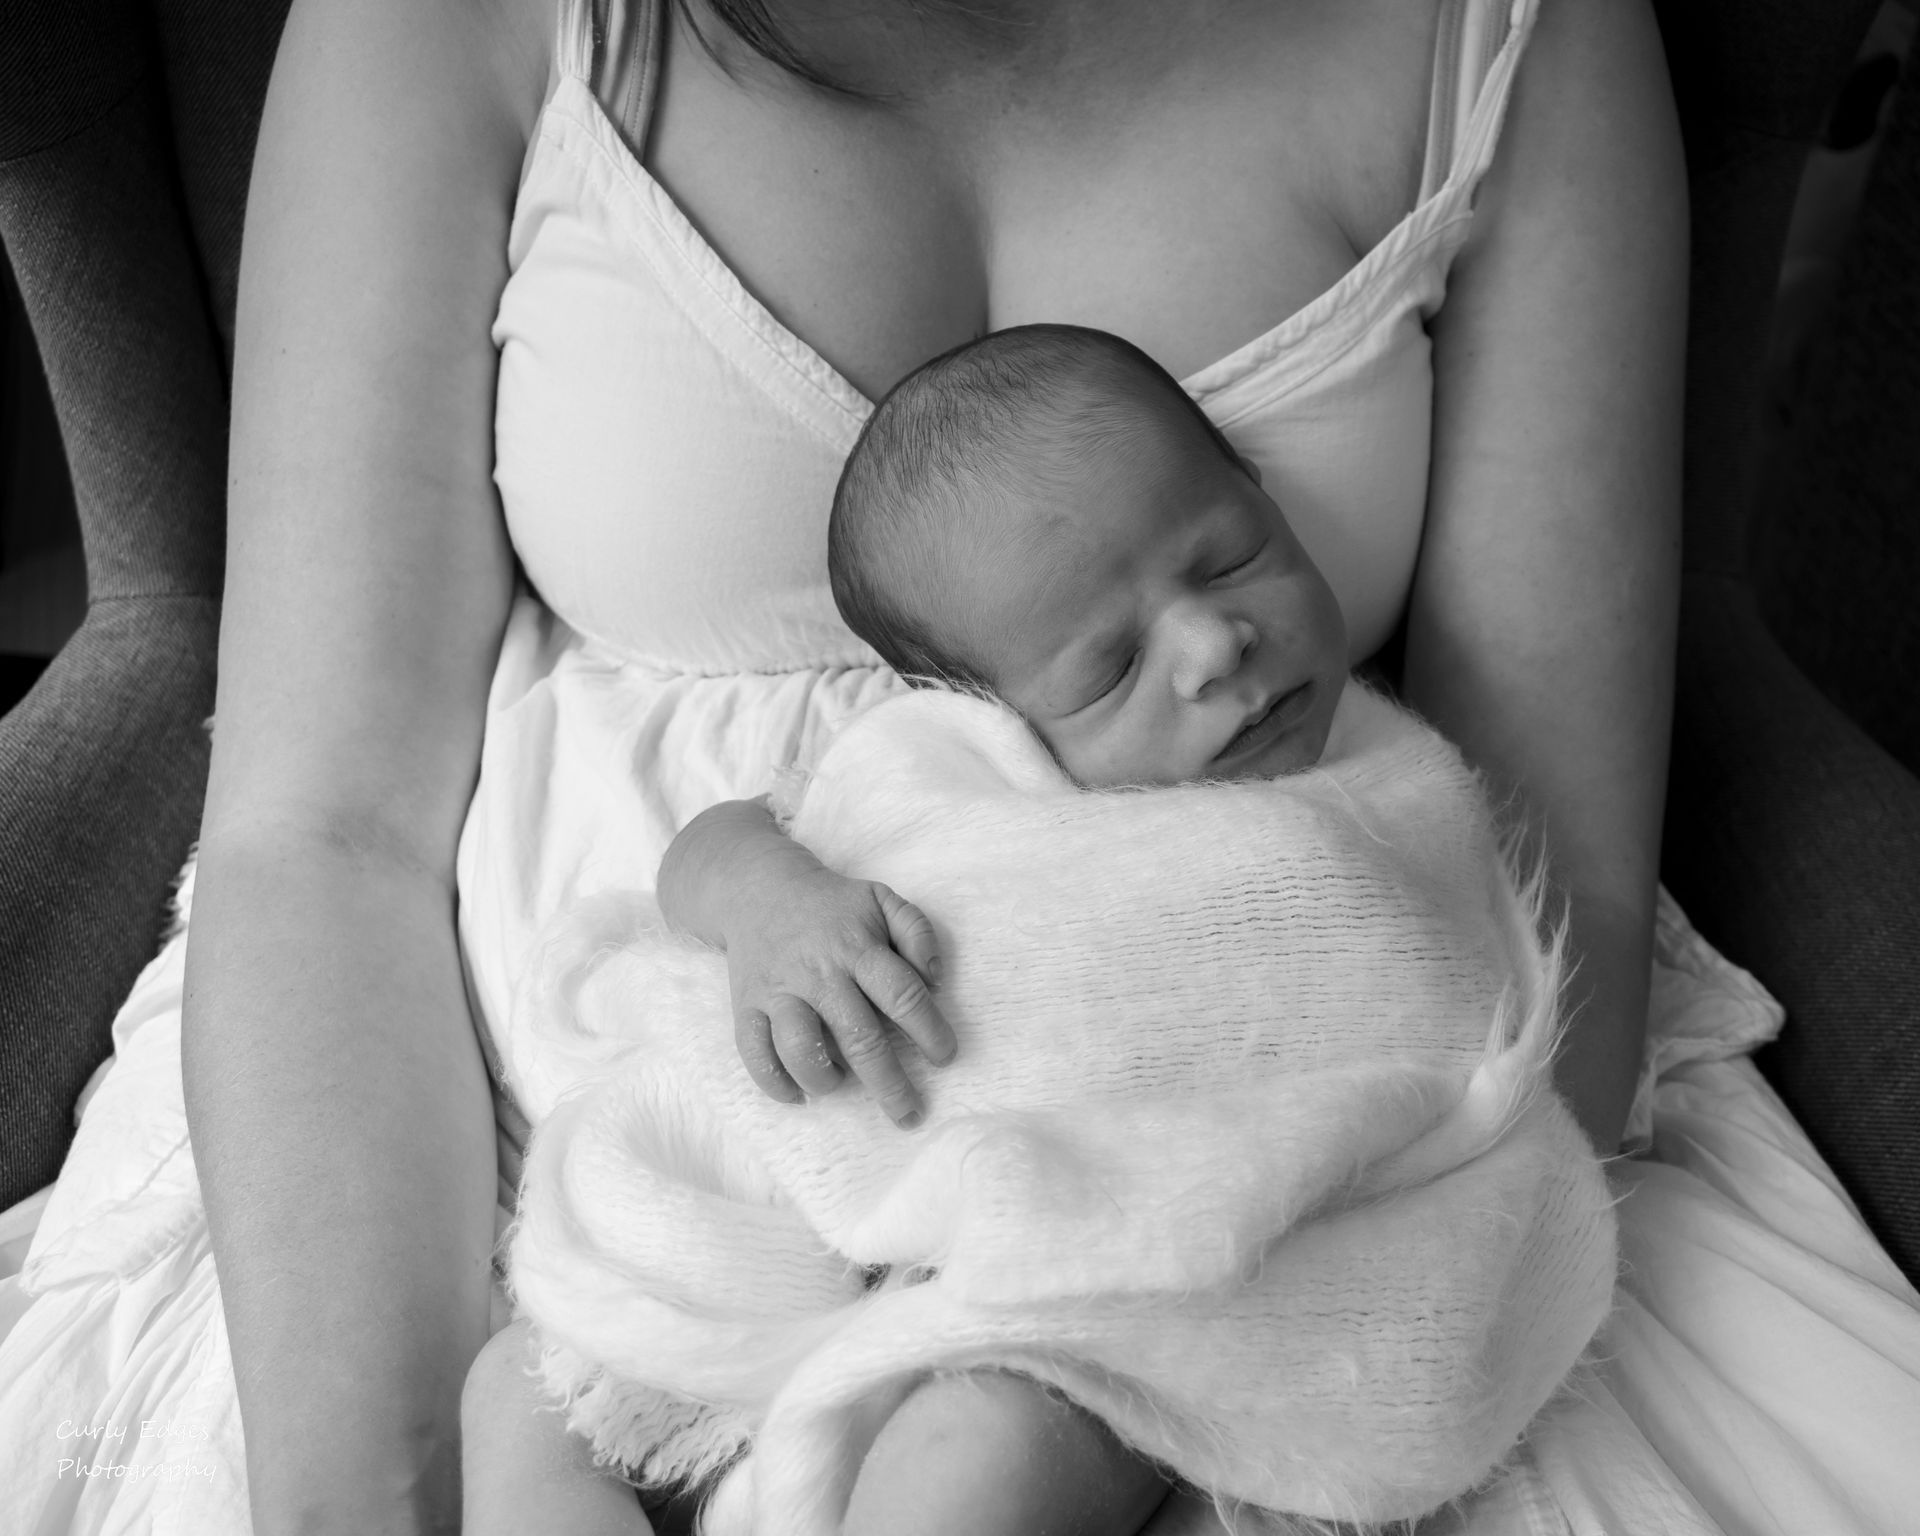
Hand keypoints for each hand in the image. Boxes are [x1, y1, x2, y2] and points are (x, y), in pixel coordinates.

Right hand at [723, 867, 954, 1127]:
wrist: (756, 889)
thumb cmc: (831, 905)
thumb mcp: (881, 899)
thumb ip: (917, 932)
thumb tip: (935, 979)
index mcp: (857, 948)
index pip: (902, 994)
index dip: (929, 1031)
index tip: (945, 1057)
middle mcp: (818, 974)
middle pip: (859, 1037)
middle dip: (889, 1084)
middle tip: (910, 1114)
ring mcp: (778, 992)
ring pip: (801, 1049)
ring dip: (825, 1079)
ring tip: (841, 1086)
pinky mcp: (746, 1006)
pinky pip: (754, 1053)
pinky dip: (775, 1082)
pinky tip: (798, 1095)